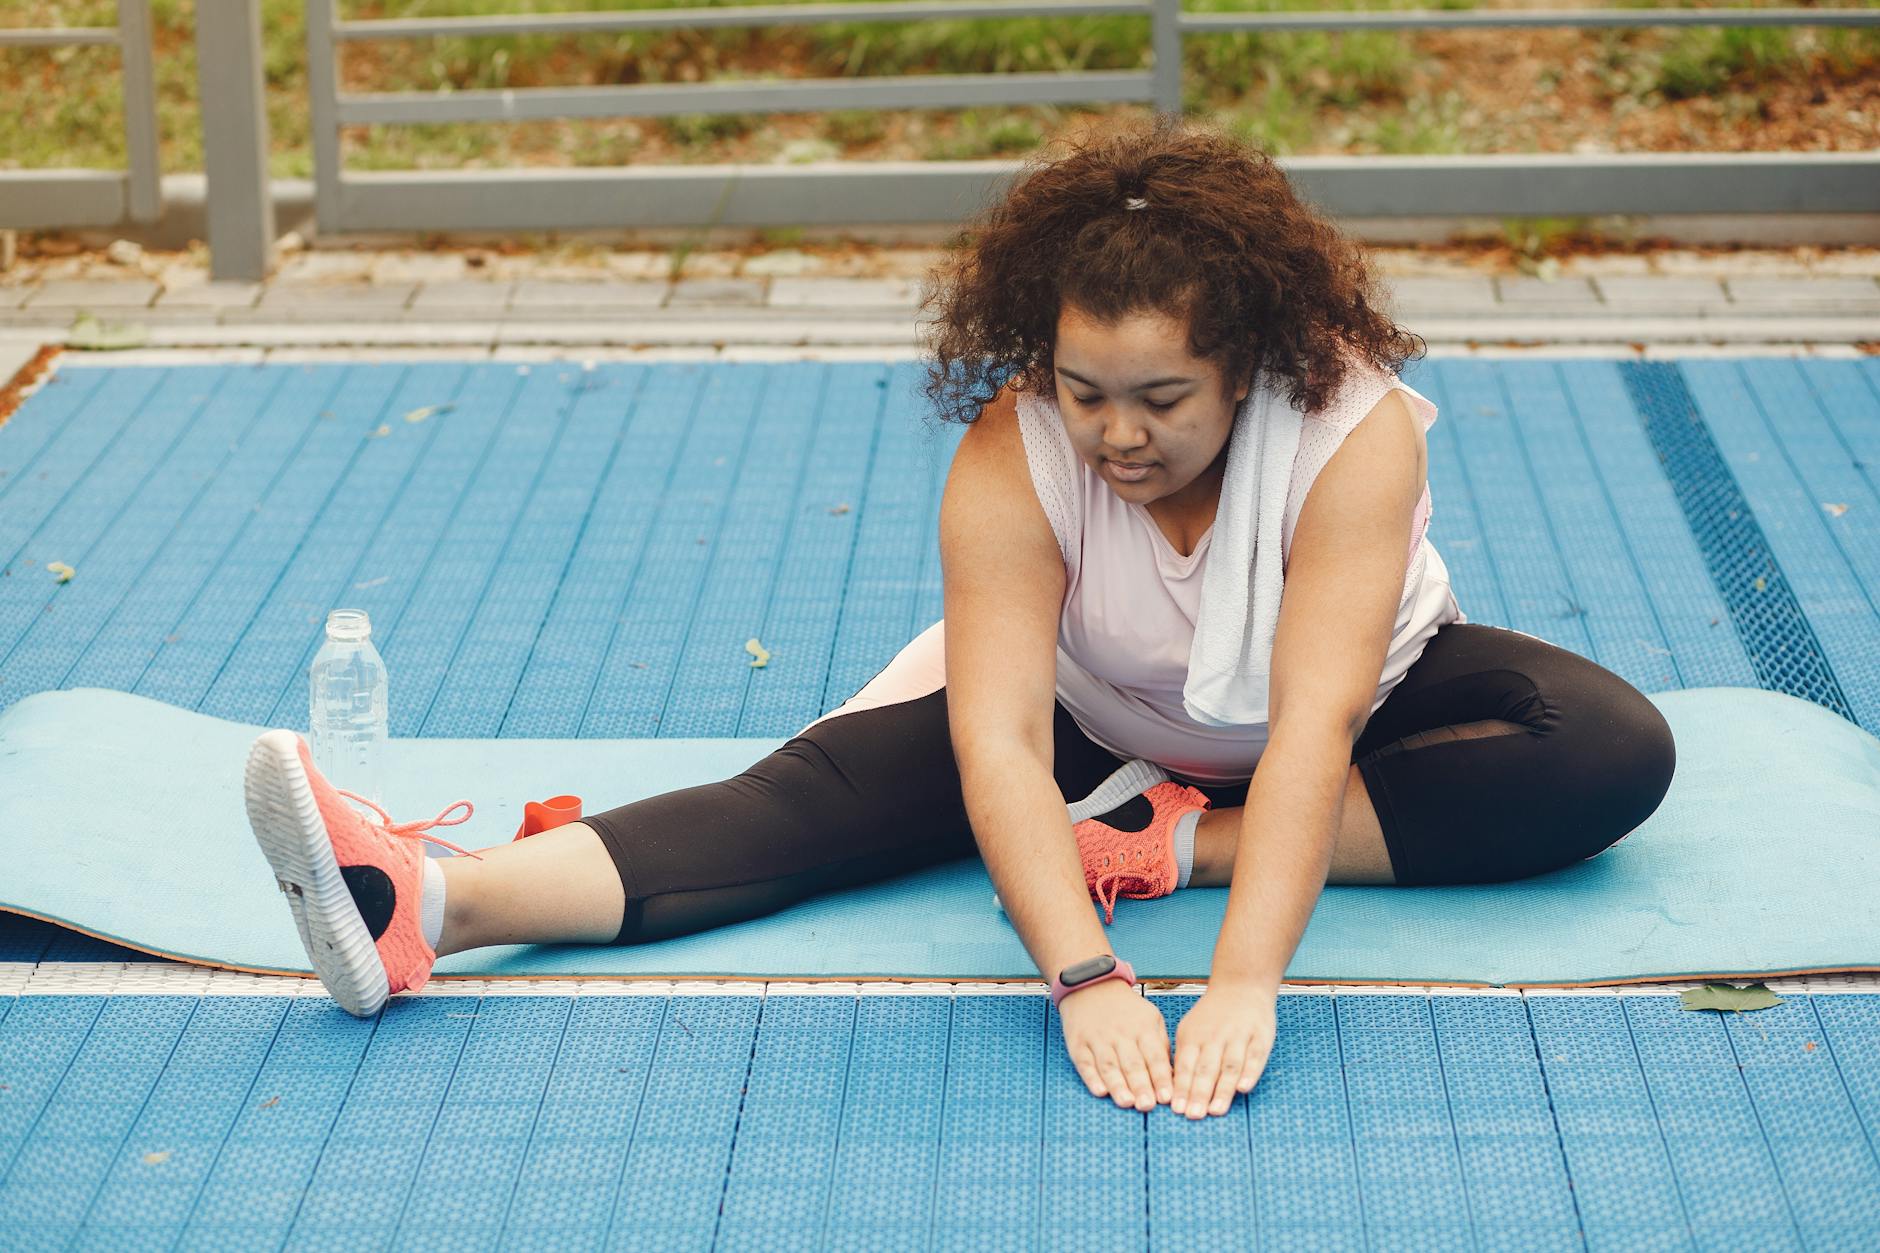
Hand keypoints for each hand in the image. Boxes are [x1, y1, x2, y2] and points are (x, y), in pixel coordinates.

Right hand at [1057, 980, 1173, 1110]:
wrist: (1091, 986)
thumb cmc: (1125, 1009)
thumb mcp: (1151, 1018)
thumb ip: (1161, 1045)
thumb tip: (1172, 1075)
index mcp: (1142, 1028)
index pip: (1154, 1056)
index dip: (1160, 1077)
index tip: (1167, 1096)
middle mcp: (1120, 1034)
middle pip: (1132, 1064)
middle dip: (1141, 1086)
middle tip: (1148, 1105)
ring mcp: (1098, 1039)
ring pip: (1109, 1066)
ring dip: (1118, 1086)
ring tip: (1126, 1102)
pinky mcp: (1079, 1044)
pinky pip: (1085, 1063)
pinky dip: (1091, 1078)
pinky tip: (1099, 1090)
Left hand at [1171, 982, 1277, 1117]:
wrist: (1241, 986)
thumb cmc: (1212, 1016)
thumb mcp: (1190, 1029)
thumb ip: (1184, 1057)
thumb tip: (1173, 1089)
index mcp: (1193, 1036)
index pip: (1185, 1066)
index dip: (1182, 1088)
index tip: (1177, 1109)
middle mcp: (1215, 1037)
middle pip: (1206, 1069)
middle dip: (1199, 1093)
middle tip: (1193, 1115)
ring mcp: (1238, 1036)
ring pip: (1229, 1066)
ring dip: (1222, 1090)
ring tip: (1215, 1110)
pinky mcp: (1260, 1037)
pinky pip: (1255, 1057)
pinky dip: (1249, 1073)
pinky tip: (1243, 1088)